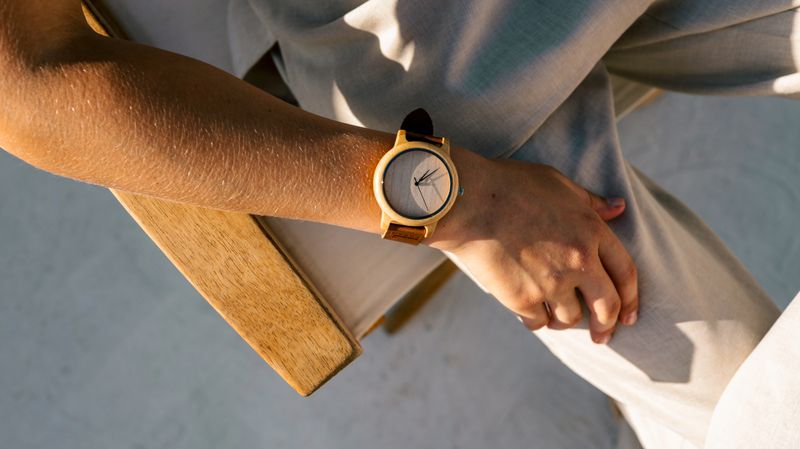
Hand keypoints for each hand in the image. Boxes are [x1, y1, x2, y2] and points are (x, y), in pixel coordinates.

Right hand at [428, 151, 637, 343]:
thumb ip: (590, 202)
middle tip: (602, 336)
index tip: (629, 315)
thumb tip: (619, 208)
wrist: (469, 202)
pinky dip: (536, 321)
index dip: (632, 299)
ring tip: (555, 317)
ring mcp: (551, 283)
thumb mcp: (558, 184)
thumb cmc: (510, 185)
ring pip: (571, 319)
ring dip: (565, 321)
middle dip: (608, 326)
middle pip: (607, 306)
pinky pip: (538, 322)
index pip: (627, 274)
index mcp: (592, 232)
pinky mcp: (522, 299)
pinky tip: (529, 313)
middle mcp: (578, 261)